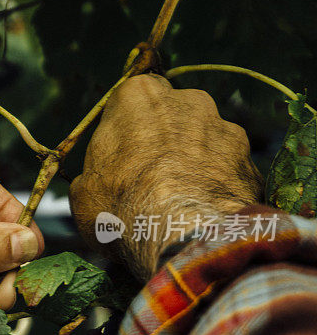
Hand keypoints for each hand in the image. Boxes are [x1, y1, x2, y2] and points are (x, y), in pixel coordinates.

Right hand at [70, 74, 261, 278]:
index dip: (125, 128)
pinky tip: (202, 213)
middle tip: (149, 179)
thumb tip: (102, 179)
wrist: (181, 238)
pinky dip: (218, 187)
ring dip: (194, 163)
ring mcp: (226, 129)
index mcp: (139, 96)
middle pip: (173, 115)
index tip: (120, 155)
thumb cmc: (120, 207)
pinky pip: (228, 171)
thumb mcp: (83, 190)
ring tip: (180, 202)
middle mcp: (188, 101)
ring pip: (205, 141)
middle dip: (165, 140)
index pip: (132, 98)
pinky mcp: (250, 162)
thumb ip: (97, 169)